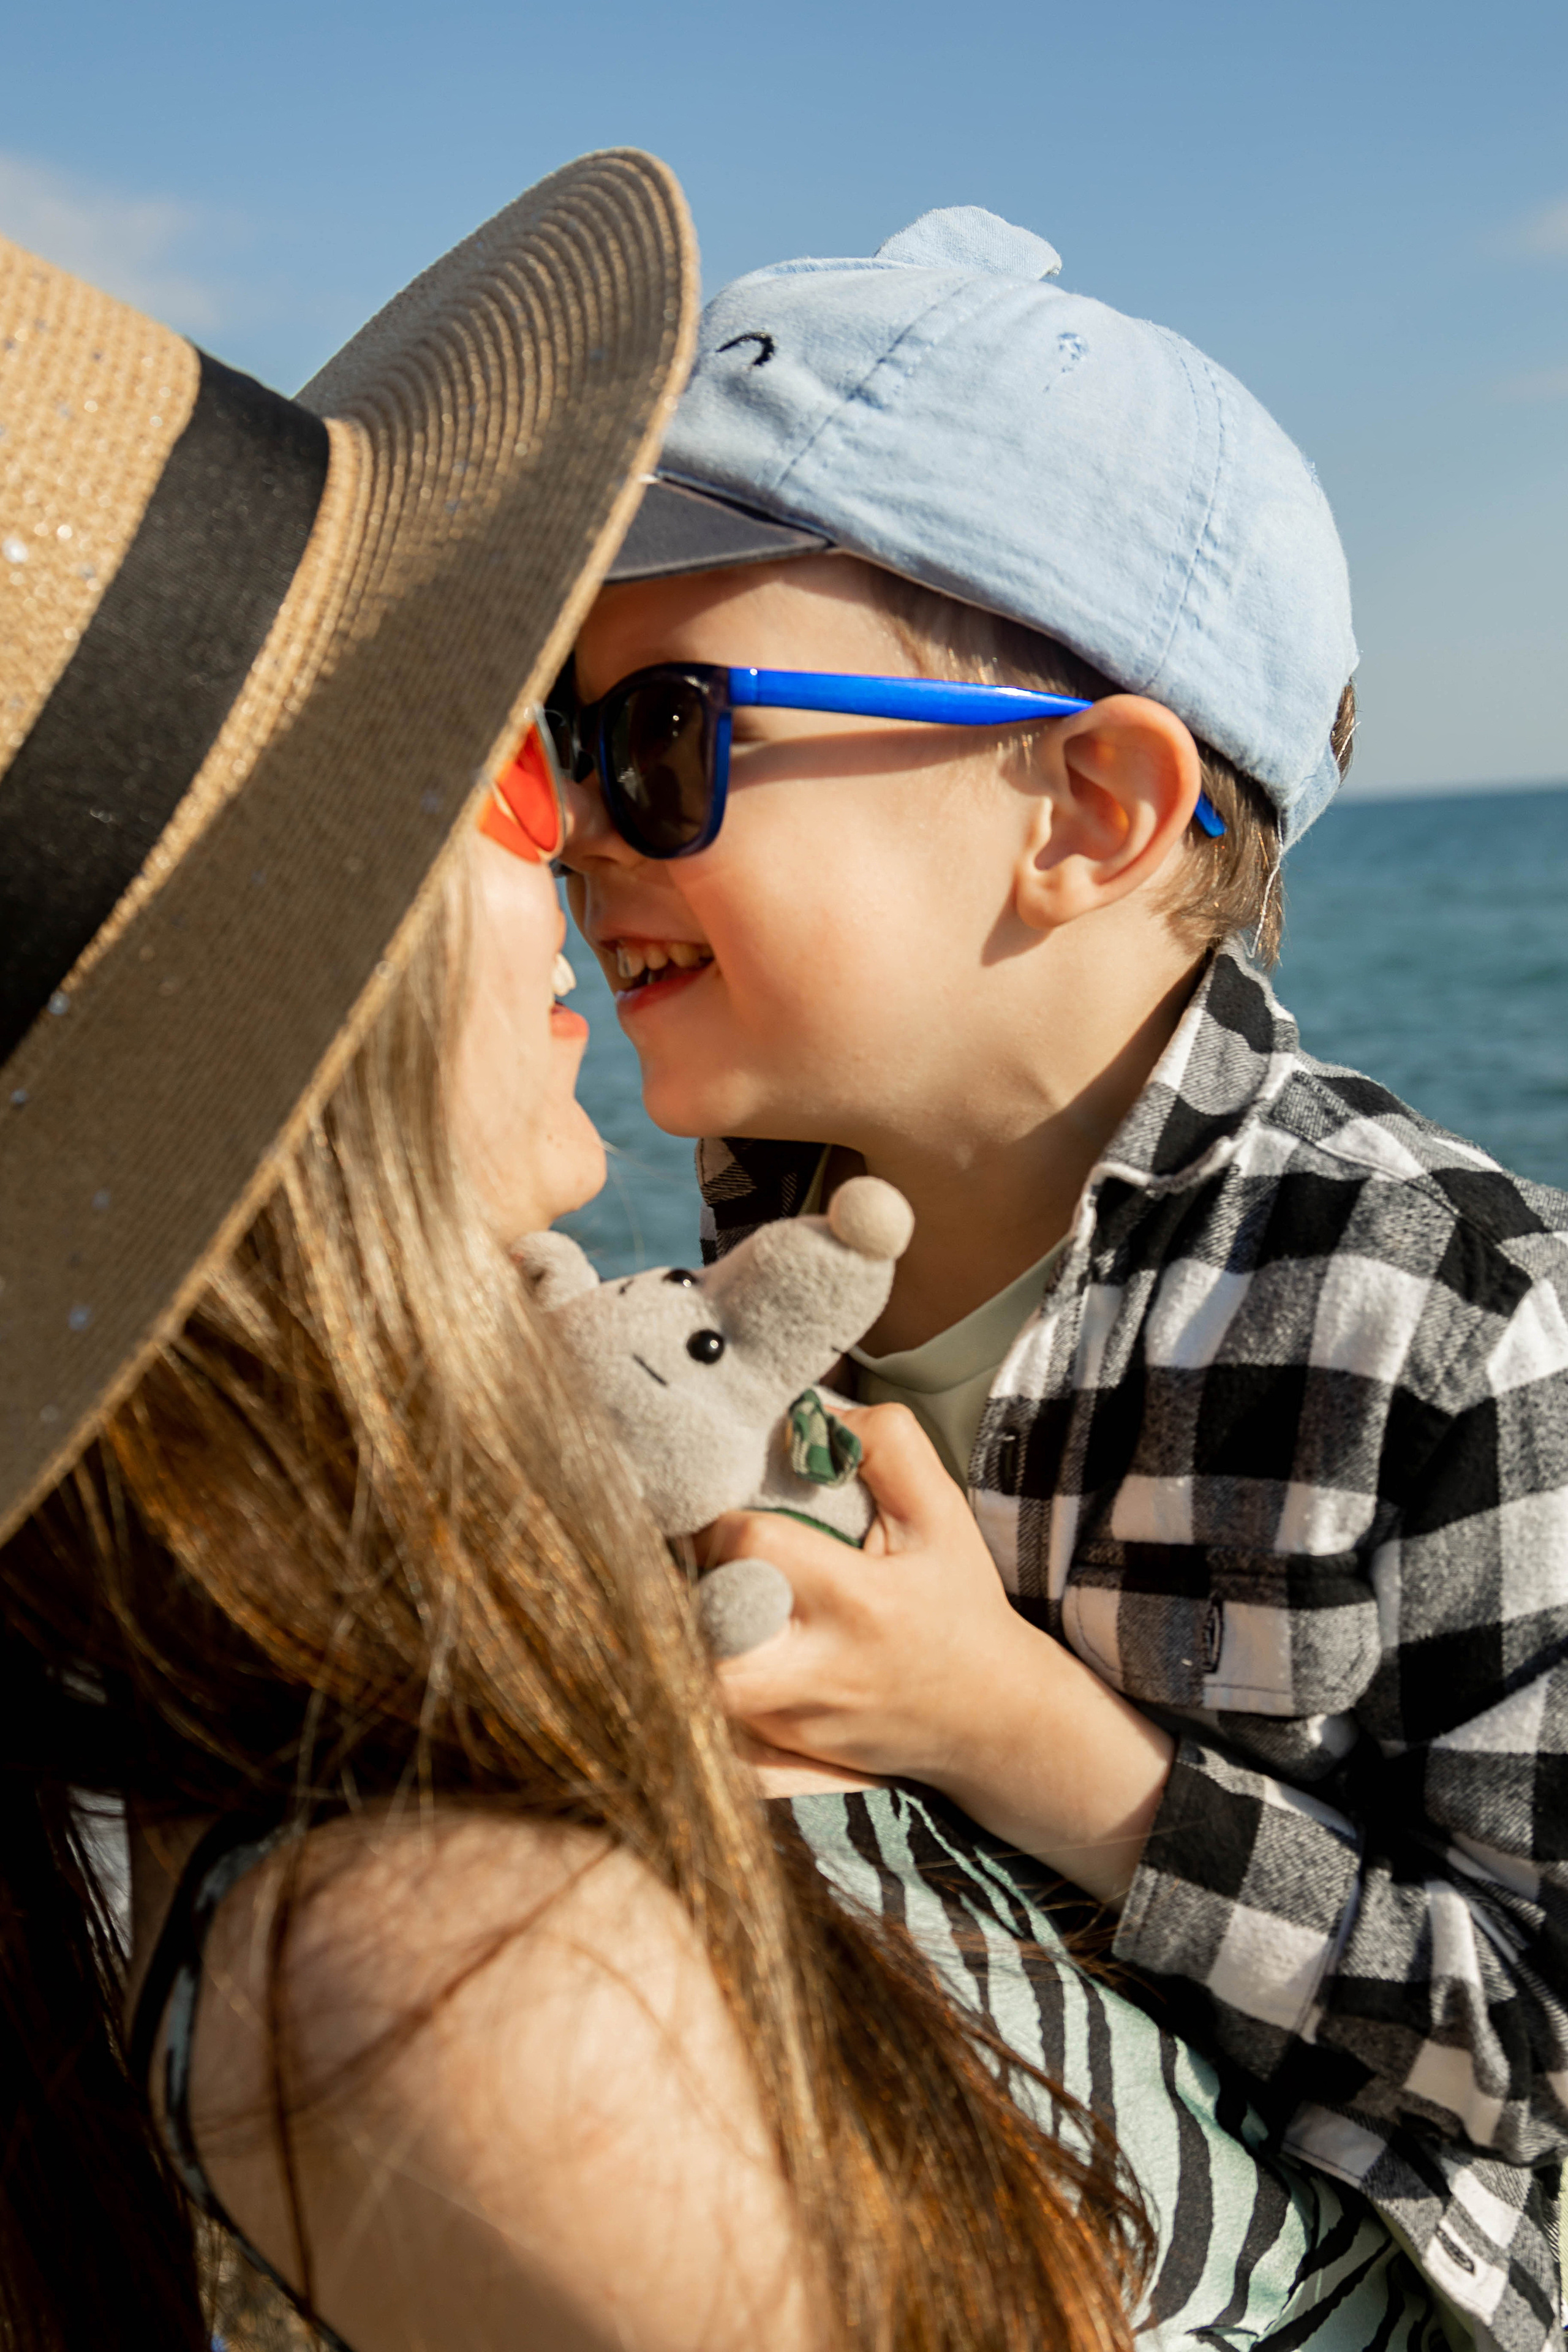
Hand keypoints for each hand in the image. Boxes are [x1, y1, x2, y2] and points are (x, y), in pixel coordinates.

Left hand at [703, 1404, 1173, 1905]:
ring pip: (691, 1680)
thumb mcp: (942, 1515)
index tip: (723, 1510)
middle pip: (701, 1627)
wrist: (992, 1719)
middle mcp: (815, 1670)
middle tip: (696, 1563)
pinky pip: (702, 1718)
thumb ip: (890, 1446)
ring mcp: (789, 1720)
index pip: (750, 1544)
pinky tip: (709, 1651)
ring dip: (682, 1635)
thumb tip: (814, 1412)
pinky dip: (692, 1682)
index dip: (721, 1518)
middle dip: (685, 1585)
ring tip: (699, 1602)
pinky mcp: (776, 1751)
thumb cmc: (958, 1607)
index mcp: (857, 1601)